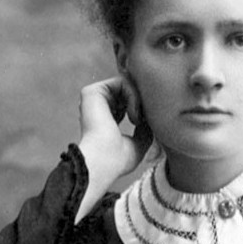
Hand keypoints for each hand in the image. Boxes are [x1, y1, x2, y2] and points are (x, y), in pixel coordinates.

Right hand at [75, 77, 151, 223]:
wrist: (104, 161)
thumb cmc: (119, 160)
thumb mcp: (138, 144)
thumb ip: (145, 130)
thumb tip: (151, 119)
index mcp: (105, 120)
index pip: (127, 104)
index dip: (143, 109)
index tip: (148, 124)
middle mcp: (97, 108)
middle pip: (128, 91)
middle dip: (143, 101)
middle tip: (146, 119)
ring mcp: (93, 99)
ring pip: (127, 85)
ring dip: (139, 100)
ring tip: (138, 120)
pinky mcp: (92, 92)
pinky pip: (121, 82)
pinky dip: (133, 95)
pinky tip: (134, 115)